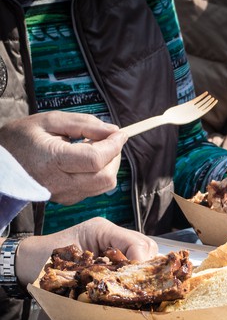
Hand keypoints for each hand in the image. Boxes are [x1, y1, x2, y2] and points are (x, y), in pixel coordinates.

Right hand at [0, 111, 126, 204]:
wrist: (0, 164)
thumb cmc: (21, 138)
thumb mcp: (49, 121)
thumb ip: (84, 124)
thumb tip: (113, 130)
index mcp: (52, 160)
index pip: (95, 159)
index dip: (114, 145)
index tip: (121, 133)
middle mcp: (59, 183)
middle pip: (106, 177)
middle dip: (115, 156)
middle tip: (106, 140)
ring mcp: (64, 195)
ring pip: (104, 185)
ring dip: (109, 165)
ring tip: (93, 148)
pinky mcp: (67, 199)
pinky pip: (95, 189)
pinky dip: (99, 174)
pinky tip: (84, 161)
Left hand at [14, 218, 156, 286]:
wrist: (28, 263)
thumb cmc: (44, 260)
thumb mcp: (72, 261)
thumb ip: (102, 268)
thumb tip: (127, 281)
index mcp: (102, 229)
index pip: (136, 242)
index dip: (141, 262)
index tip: (138, 281)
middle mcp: (112, 234)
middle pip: (147, 246)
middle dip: (147, 266)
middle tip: (140, 286)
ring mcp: (114, 244)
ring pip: (146, 254)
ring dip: (144, 271)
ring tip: (135, 287)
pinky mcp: (114, 257)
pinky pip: (135, 263)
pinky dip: (136, 275)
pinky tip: (131, 286)